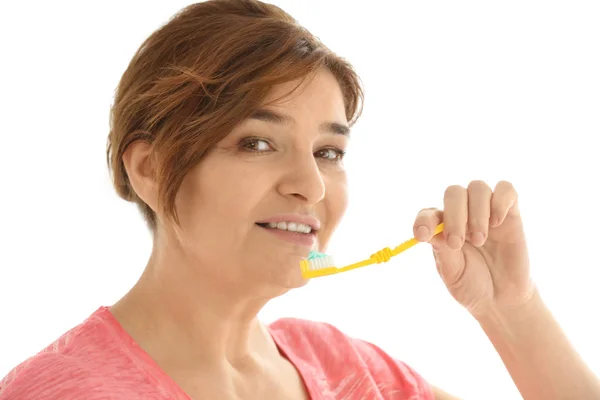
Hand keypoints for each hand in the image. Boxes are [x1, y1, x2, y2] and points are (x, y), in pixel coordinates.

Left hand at [413, 180, 535, 317]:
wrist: (502, 299)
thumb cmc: (472, 285)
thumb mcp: (452, 272)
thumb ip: (443, 250)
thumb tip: (433, 231)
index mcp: (441, 228)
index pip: (428, 213)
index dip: (423, 220)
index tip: (422, 236)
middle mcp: (462, 214)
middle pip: (453, 193)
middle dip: (454, 216)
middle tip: (456, 243)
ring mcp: (486, 212)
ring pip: (477, 187)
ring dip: (476, 213)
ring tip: (479, 239)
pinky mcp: (510, 214)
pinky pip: (505, 189)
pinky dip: (500, 201)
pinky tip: (497, 223)